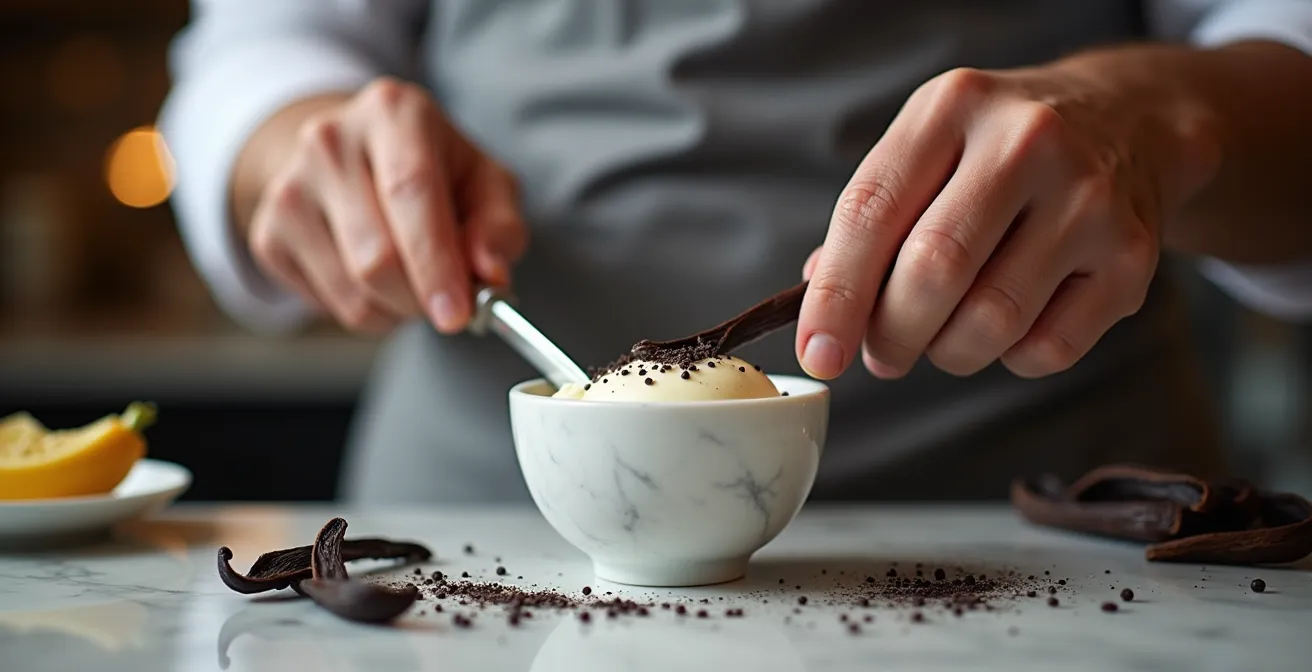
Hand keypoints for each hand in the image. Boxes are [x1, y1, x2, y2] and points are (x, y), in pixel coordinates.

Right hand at [242, 77, 526, 333]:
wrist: (351, 156)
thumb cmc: (432, 170)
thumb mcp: (485, 181)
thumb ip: (499, 226)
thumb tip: (489, 273)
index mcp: (393, 112)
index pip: (410, 191)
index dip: (435, 262)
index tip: (458, 314)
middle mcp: (332, 141)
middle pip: (376, 255)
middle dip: (421, 299)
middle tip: (448, 304)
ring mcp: (290, 187)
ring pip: (352, 290)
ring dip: (397, 310)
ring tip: (414, 282)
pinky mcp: (268, 233)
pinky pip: (327, 305)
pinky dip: (366, 312)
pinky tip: (375, 280)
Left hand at [797, 64, 1215, 379]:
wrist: (1129, 121)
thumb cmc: (1000, 150)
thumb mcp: (928, 148)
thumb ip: (870, 222)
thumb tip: (821, 311)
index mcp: (952, 108)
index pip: (871, 213)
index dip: (836, 296)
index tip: (818, 353)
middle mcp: (1026, 142)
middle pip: (933, 271)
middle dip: (891, 334)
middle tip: (882, 354)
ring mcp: (1088, 199)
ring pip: (990, 321)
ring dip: (948, 352)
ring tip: (943, 335)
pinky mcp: (1131, 257)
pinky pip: (1046, 349)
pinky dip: (1010, 358)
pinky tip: (1009, 326)